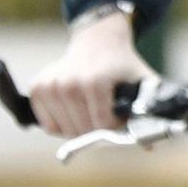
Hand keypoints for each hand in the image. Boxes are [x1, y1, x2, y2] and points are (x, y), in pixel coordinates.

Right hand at [28, 12, 155, 136]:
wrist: (99, 40)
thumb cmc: (122, 65)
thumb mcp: (144, 82)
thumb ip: (151, 110)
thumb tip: (149, 146)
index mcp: (95, 82)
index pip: (102, 126)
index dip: (115, 126)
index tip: (120, 116)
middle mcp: (69, 83)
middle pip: (82, 131)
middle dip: (98, 129)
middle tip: (107, 113)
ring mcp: (50, 85)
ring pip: (65, 131)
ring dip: (80, 127)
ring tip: (91, 108)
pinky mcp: (37, 87)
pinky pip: (49, 126)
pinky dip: (62, 123)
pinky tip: (75, 107)